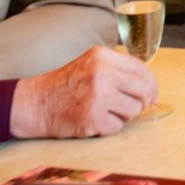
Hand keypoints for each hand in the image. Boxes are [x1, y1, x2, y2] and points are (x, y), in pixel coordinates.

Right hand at [10, 46, 157, 138]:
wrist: (34, 103)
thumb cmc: (65, 86)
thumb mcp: (91, 65)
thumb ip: (118, 70)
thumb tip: (151, 89)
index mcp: (103, 56)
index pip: (142, 70)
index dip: (151, 85)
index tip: (151, 95)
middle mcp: (102, 73)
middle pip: (145, 91)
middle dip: (143, 102)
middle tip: (133, 107)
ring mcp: (98, 96)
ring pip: (134, 111)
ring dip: (123, 116)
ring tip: (105, 112)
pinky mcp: (92, 118)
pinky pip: (117, 127)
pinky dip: (108, 128)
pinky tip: (94, 121)